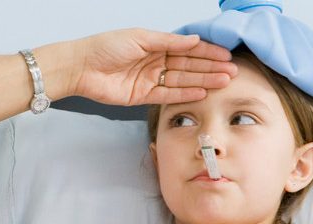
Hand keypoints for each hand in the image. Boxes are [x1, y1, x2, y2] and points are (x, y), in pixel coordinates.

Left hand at [54, 28, 237, 105]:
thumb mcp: (140, 38)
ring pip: (182, 80)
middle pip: (188, 65)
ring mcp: (149, 79)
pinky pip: (168, 95)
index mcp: (154, 44)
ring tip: (224, 82)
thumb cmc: (105, 47)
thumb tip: (194, 40)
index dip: (207, 52)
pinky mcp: (142, 96)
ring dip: (203, 81)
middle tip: (232, 71)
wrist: (80, 67)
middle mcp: (154, 62)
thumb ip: (168, 41)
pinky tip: (202, 92)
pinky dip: (185, 94)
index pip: (187, 48)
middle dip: (210, 68)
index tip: (226, 55)